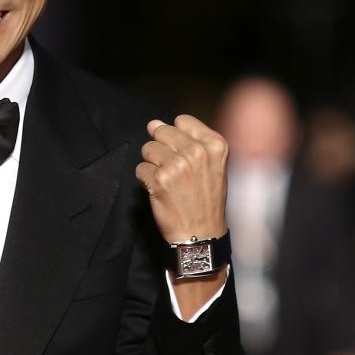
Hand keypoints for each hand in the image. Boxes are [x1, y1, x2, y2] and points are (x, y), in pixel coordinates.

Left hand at [135, 115, 228, 243]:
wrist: (201, 234)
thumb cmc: (205, 198)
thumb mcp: (212, 165)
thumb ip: (187, 140)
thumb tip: (153, 123)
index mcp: (215, 145)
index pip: (182, 120)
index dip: (177, 136)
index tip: (182, 153)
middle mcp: (197, 151)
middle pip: (161, 132)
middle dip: (161, 149)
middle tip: (173, 170)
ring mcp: (177, 165)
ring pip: (148, 148)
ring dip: (152, 164)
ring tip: (167, 181)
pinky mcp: (159, 179)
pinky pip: (140, 168)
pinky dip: (145, 180)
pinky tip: (159, 190)